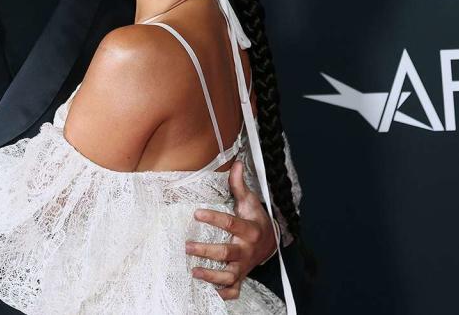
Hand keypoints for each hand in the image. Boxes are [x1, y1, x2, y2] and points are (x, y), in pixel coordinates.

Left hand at [185, 160, 276, 299]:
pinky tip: (208, 293)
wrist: (271, 243)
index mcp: (249, 230)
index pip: (231, 223)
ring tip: (193, 272)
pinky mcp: (241, 277)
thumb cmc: (255, 219)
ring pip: (229, 275)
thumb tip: (236, 163)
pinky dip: (223, 294)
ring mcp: (244, 266)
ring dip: (211, 276)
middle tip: (187, 246)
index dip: (214, 218)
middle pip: (226, 253)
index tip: (197, 213)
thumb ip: (240, 185)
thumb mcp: (250, 202)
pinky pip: (234, 291)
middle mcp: (246, 250)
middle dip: (206, 251)